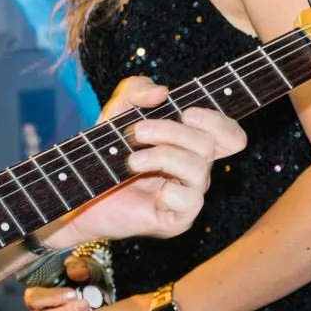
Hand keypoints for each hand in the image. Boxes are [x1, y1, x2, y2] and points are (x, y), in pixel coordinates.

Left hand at [56, 79, 245, 244]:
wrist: (80, 189)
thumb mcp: (117, 110)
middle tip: (137, 131)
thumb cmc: (105, 151)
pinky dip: (166, 189)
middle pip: (209, 144)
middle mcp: (196, 169)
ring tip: (131, 160)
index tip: (187, 112)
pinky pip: (190, 200)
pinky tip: (141, 186)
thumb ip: (137, 90)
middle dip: (171, 131)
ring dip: (161, 155)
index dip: (218, 121)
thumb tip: (162, 92)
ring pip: (198, 167)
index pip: (230, 136)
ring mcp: (190, 196)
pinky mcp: (178, 219)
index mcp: (191, 145)